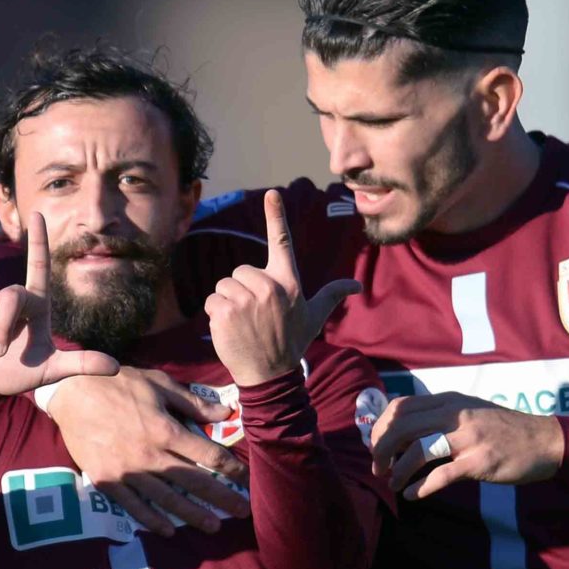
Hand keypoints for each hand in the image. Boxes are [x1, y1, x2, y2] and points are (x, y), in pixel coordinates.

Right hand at [0, 215, 118, 397]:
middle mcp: (12, 296)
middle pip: (9, 297)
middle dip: (1, 330)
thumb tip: (115, 367)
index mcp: (35, 303)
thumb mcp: (52, 370)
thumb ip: (81, 363)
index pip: (38, 265)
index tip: (37, 214)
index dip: (38, 240)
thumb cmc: (19, 371)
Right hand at [47, 368, 250, 536]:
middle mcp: (150, 455)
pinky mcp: (107, 481)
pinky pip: (134, 506)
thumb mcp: (158, 384)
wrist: (71, 393)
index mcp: (166, 430)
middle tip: (243, 512)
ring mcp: (128, 472)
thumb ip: (192, 402)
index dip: (231, 469)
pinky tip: (168, 529)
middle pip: (194, 482)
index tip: (244, 478)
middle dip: (222, 498)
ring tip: (213, 526)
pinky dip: (152, 520)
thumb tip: (224, 414)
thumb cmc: (118, 383)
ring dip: (193, 515)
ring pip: (167, 500)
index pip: (208, 455)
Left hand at [204, 188, 359, 385]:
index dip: (276, 215)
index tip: (271, 193)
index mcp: (289, 282)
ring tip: (243, 324)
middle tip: (255, 315)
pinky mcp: (224, 312)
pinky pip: (211, 301)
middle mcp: (268, 287)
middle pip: (240, 271)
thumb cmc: (292, 343)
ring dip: (227, 303)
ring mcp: (245, 299)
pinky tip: (230, 331)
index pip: (282, 242)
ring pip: (223, 286)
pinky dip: (215, 315)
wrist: (270, 376)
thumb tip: (357, 286)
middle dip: (242, 290)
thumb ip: (332, 295)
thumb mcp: (315, 317)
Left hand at [369, 392, 563, 496]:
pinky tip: (411, 495)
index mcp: (449, 401)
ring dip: (398, 470)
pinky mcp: (480, 462)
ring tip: (392, 483)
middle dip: (381, 450)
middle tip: (378, 468)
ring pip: (417, 451)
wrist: (545, 441)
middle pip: (402, 428)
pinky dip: (420, 487)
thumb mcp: (470, 411)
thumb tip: (402, 432)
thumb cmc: (504, 429)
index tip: (376, 446)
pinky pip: (441, 475)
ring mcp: (468, 438)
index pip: (400, 407)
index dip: (381, 428)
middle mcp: (455, 415)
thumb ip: (440, 417)